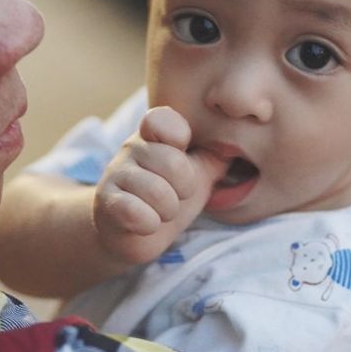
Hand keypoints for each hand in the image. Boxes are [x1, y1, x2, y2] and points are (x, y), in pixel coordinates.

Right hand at [93, 106, 227, 265]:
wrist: (130, 232)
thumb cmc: (168, 196)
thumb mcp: (197, 174)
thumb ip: (216, 156)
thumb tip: (243, 140)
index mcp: (156, 135)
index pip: (163, 119)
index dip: (177, 136)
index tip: (181, 149)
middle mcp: (133, 148)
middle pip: (174, 164)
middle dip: (183, 189)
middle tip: (175, 195)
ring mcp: (117, 174)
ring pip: (158, 192)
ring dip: (168, 211)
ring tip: (160, 210)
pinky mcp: (107, 203)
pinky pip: (136, 213)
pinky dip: (150, 224)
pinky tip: (146, 223)